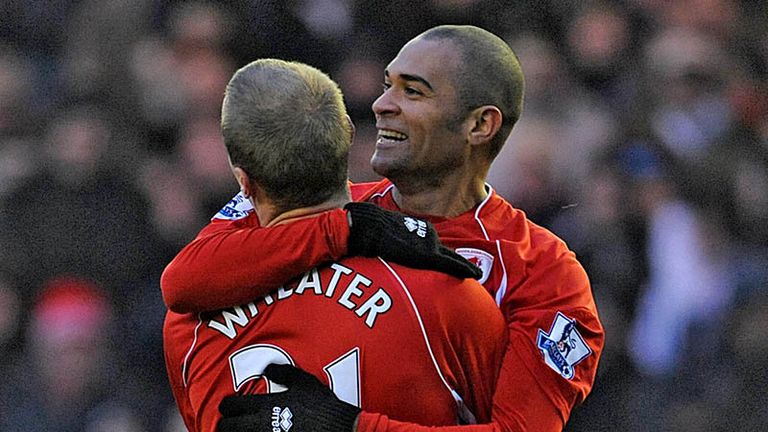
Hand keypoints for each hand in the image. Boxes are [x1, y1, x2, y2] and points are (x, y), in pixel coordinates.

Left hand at [217, 363, 360, 431]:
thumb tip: (267, 368)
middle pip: (226, 428)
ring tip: (245, 431)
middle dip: (226, 424)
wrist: (336, 429)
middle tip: (233, 422)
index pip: (229, 406)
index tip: (231, 406)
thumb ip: (282, 373)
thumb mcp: (303, 382)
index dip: (227, 406)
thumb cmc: (320, 405)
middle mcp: (258, 425)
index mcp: (263, 406)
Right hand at [344, 202, 481, 279]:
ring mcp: (430, 243)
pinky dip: (464, 269)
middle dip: (459, 261)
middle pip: (446, 252)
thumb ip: (396, 240)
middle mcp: (429, 234)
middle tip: (473, 271)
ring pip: (449, 259)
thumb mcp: (387, 232)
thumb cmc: (372, 230)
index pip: (436, 244)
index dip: (447, 254)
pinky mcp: (429, 255)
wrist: (370, 228)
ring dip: (460, 267)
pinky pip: (451, 264)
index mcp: (420, 228)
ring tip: (474, 274)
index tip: (456, 261)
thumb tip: (389, 249)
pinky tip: (475, 274)